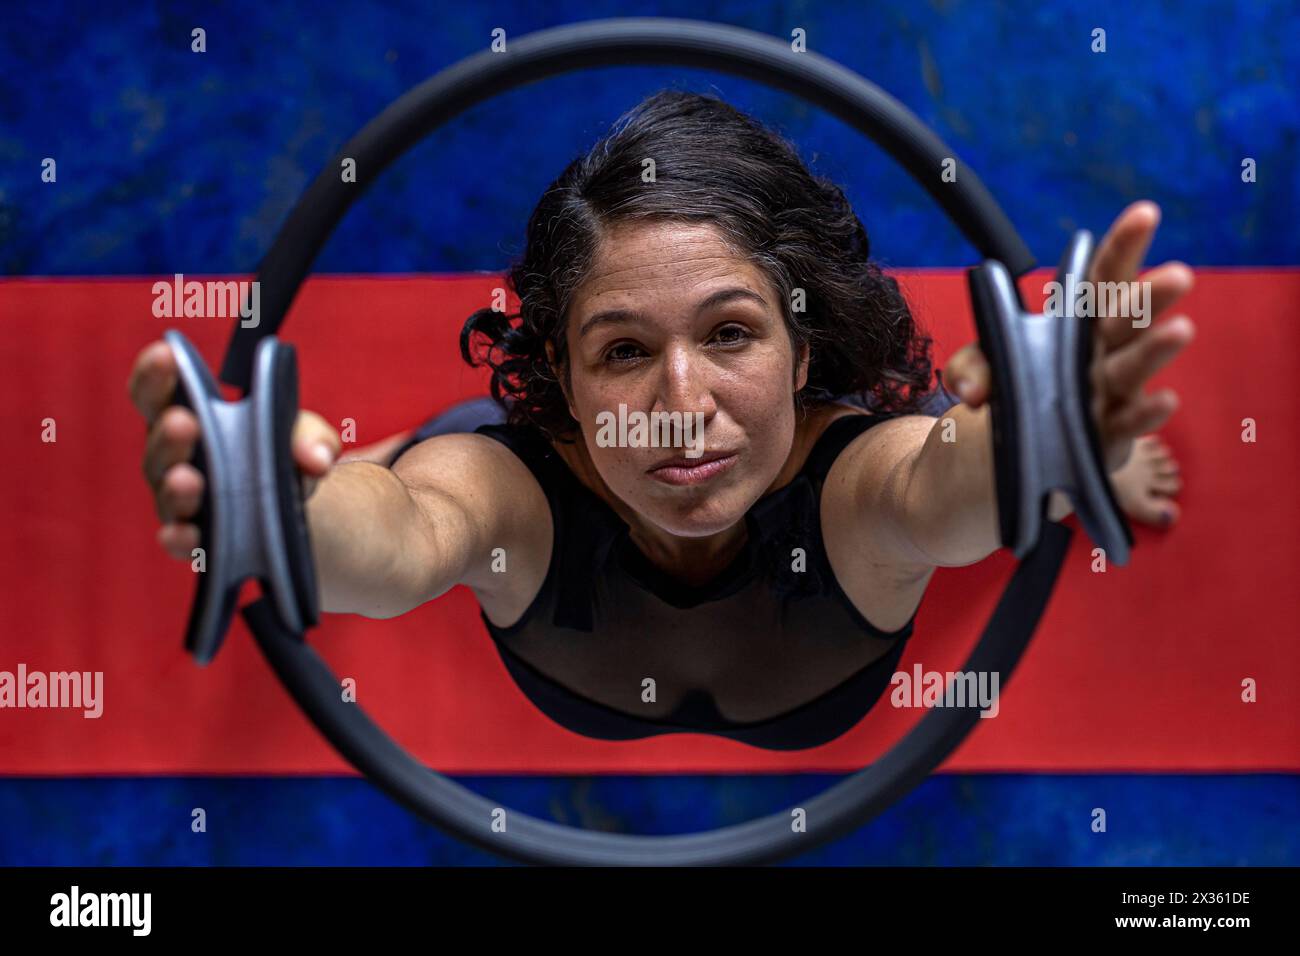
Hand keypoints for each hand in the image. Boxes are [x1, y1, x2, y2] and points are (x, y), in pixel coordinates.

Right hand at [128, 339, 341, 560]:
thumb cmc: (282, 454)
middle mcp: (173, 458)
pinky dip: (181, 537)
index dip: (155, 373)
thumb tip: (316, 458)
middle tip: (185, 421)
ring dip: (176, 486)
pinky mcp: (195, 540)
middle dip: (170, 432)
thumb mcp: (302, 436)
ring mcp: (180, 501)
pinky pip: (181, 540)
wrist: (293, 510)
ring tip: (189, 477)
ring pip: (168, 493)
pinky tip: (186, 533)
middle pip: (159, 443)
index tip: (166, 354)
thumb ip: (310, 436)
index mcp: (189, 416)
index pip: (157, 392)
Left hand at [942, 201, 1194, 471]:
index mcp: (1077, 322)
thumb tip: (971, 390)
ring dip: (1156, 350)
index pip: (1102, 277)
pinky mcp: (1109, 435)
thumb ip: (972, 366)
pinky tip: (1163, 400)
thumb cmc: (1020, 390)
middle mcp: (1101, 352)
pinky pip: (1128, 423)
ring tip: (1180, 330)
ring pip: (1133, 367)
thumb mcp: (985, 368)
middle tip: (1177, 274)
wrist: (1022, 449)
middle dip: (1149, 297)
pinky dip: (1145, 414)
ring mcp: (1110, 393)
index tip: (1144, 214)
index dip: (1123, 246)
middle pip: (1126, 319)